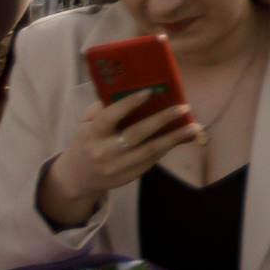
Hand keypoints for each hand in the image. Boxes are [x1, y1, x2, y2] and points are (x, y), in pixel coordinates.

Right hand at [37, 94, 201, 226]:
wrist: (76, 178)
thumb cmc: (86, 140)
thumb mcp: (86, 123)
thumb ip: (103, 108)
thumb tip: (133, 91)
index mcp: (91, 134)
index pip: (110, 116)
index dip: (129, 103)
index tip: (150, 91)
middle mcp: (103, 152)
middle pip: (136, 135)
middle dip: (161, 120)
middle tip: (183, 107)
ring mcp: (115, 167)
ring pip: (149, 151)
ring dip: (173, 138)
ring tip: (194, 127)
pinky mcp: (127, 178)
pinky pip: (150, 161)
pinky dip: (166, 148)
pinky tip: (180, 138)